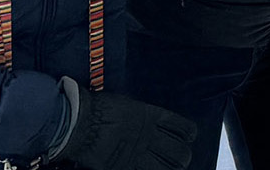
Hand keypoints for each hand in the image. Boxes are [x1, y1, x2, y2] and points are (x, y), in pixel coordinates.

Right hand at [51, 86, 195, 169]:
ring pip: (167, 167)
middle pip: (178, 151)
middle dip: (182, 157)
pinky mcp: (124, 166)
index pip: (180, 126)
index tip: (190, 137)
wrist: (79, 121)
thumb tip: (146, 120)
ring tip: (172, 168)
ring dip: (172, 168)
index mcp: (150, 117)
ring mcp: (137, 153)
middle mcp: (149, 136)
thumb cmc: (98, 108)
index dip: (188, 133)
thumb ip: (141, 116)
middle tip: (181, 159)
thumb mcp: (126, 105)